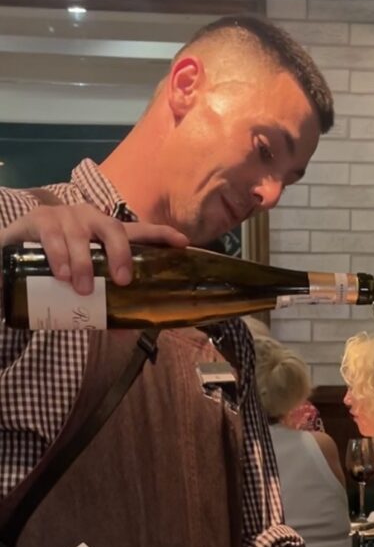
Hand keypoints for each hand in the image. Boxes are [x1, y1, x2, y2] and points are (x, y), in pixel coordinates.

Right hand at [0, 203, 187, 295]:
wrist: (12, 259)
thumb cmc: (59, 270)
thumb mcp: (84, 283)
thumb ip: (104, 301)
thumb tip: (130, 329)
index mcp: (107, 234)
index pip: (140, 230)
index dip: (162, 234)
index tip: (183, 243)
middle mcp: (90, 219)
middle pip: (113, 228)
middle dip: (122, 253)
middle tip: (122, 281)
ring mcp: (65, 216)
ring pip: (81, 235)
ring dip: (84, 263)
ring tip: (82, 288)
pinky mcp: (39, 219)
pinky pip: (52, 234)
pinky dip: (58, 254)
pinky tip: (61, 273)